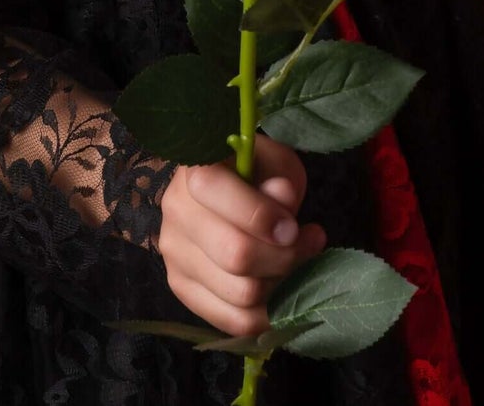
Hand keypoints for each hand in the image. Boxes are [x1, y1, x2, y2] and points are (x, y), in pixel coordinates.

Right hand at [158, 132, 329, 339]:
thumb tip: (282, 198)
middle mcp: (176, 211)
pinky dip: (267, 313)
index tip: (293, 227)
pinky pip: (232, 321)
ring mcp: (175, 254)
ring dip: (281, 285)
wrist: (232, 192)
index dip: (261, 215)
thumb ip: (279, 179)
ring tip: (297, 265)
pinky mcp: (183, 288)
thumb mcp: (275, 163)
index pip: (216, 193)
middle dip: (283, 256)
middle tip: (308, 245)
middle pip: (235, 255)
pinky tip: (282, 291)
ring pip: (240, 292)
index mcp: (194, 169)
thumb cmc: (259, 174)